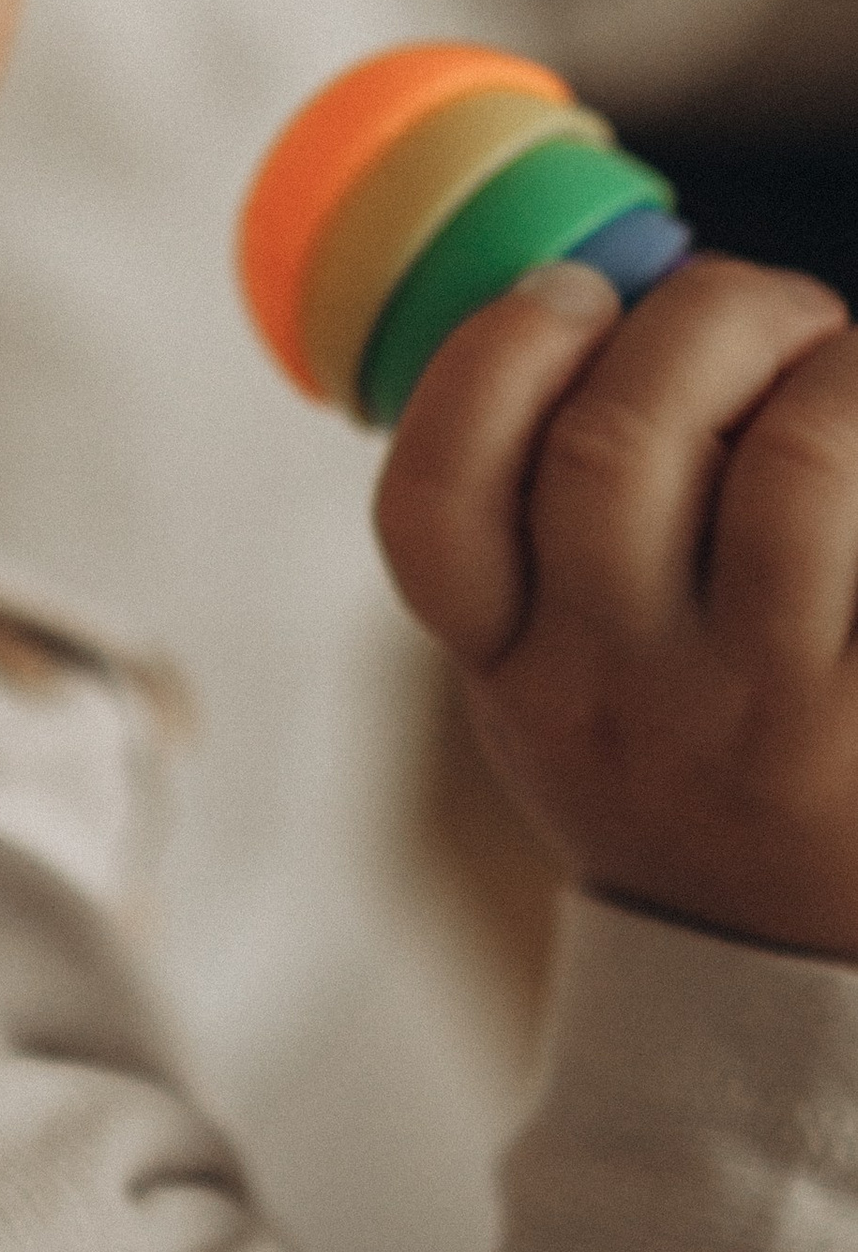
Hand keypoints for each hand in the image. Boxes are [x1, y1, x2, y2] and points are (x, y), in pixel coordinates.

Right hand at [375, 254, 857, 959]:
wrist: (795, 968)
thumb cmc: (686, 767)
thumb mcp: (563, 680)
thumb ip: (545, 528)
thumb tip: (610, 283)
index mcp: (510, 670)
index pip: (435, 501)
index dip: (492, 357)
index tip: (571, 293)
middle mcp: (619, 699)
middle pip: (614, 446)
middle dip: (706, 314)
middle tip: (769, 313)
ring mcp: (764, 717)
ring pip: (792, 470)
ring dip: (836, 368)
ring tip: (850, 374)